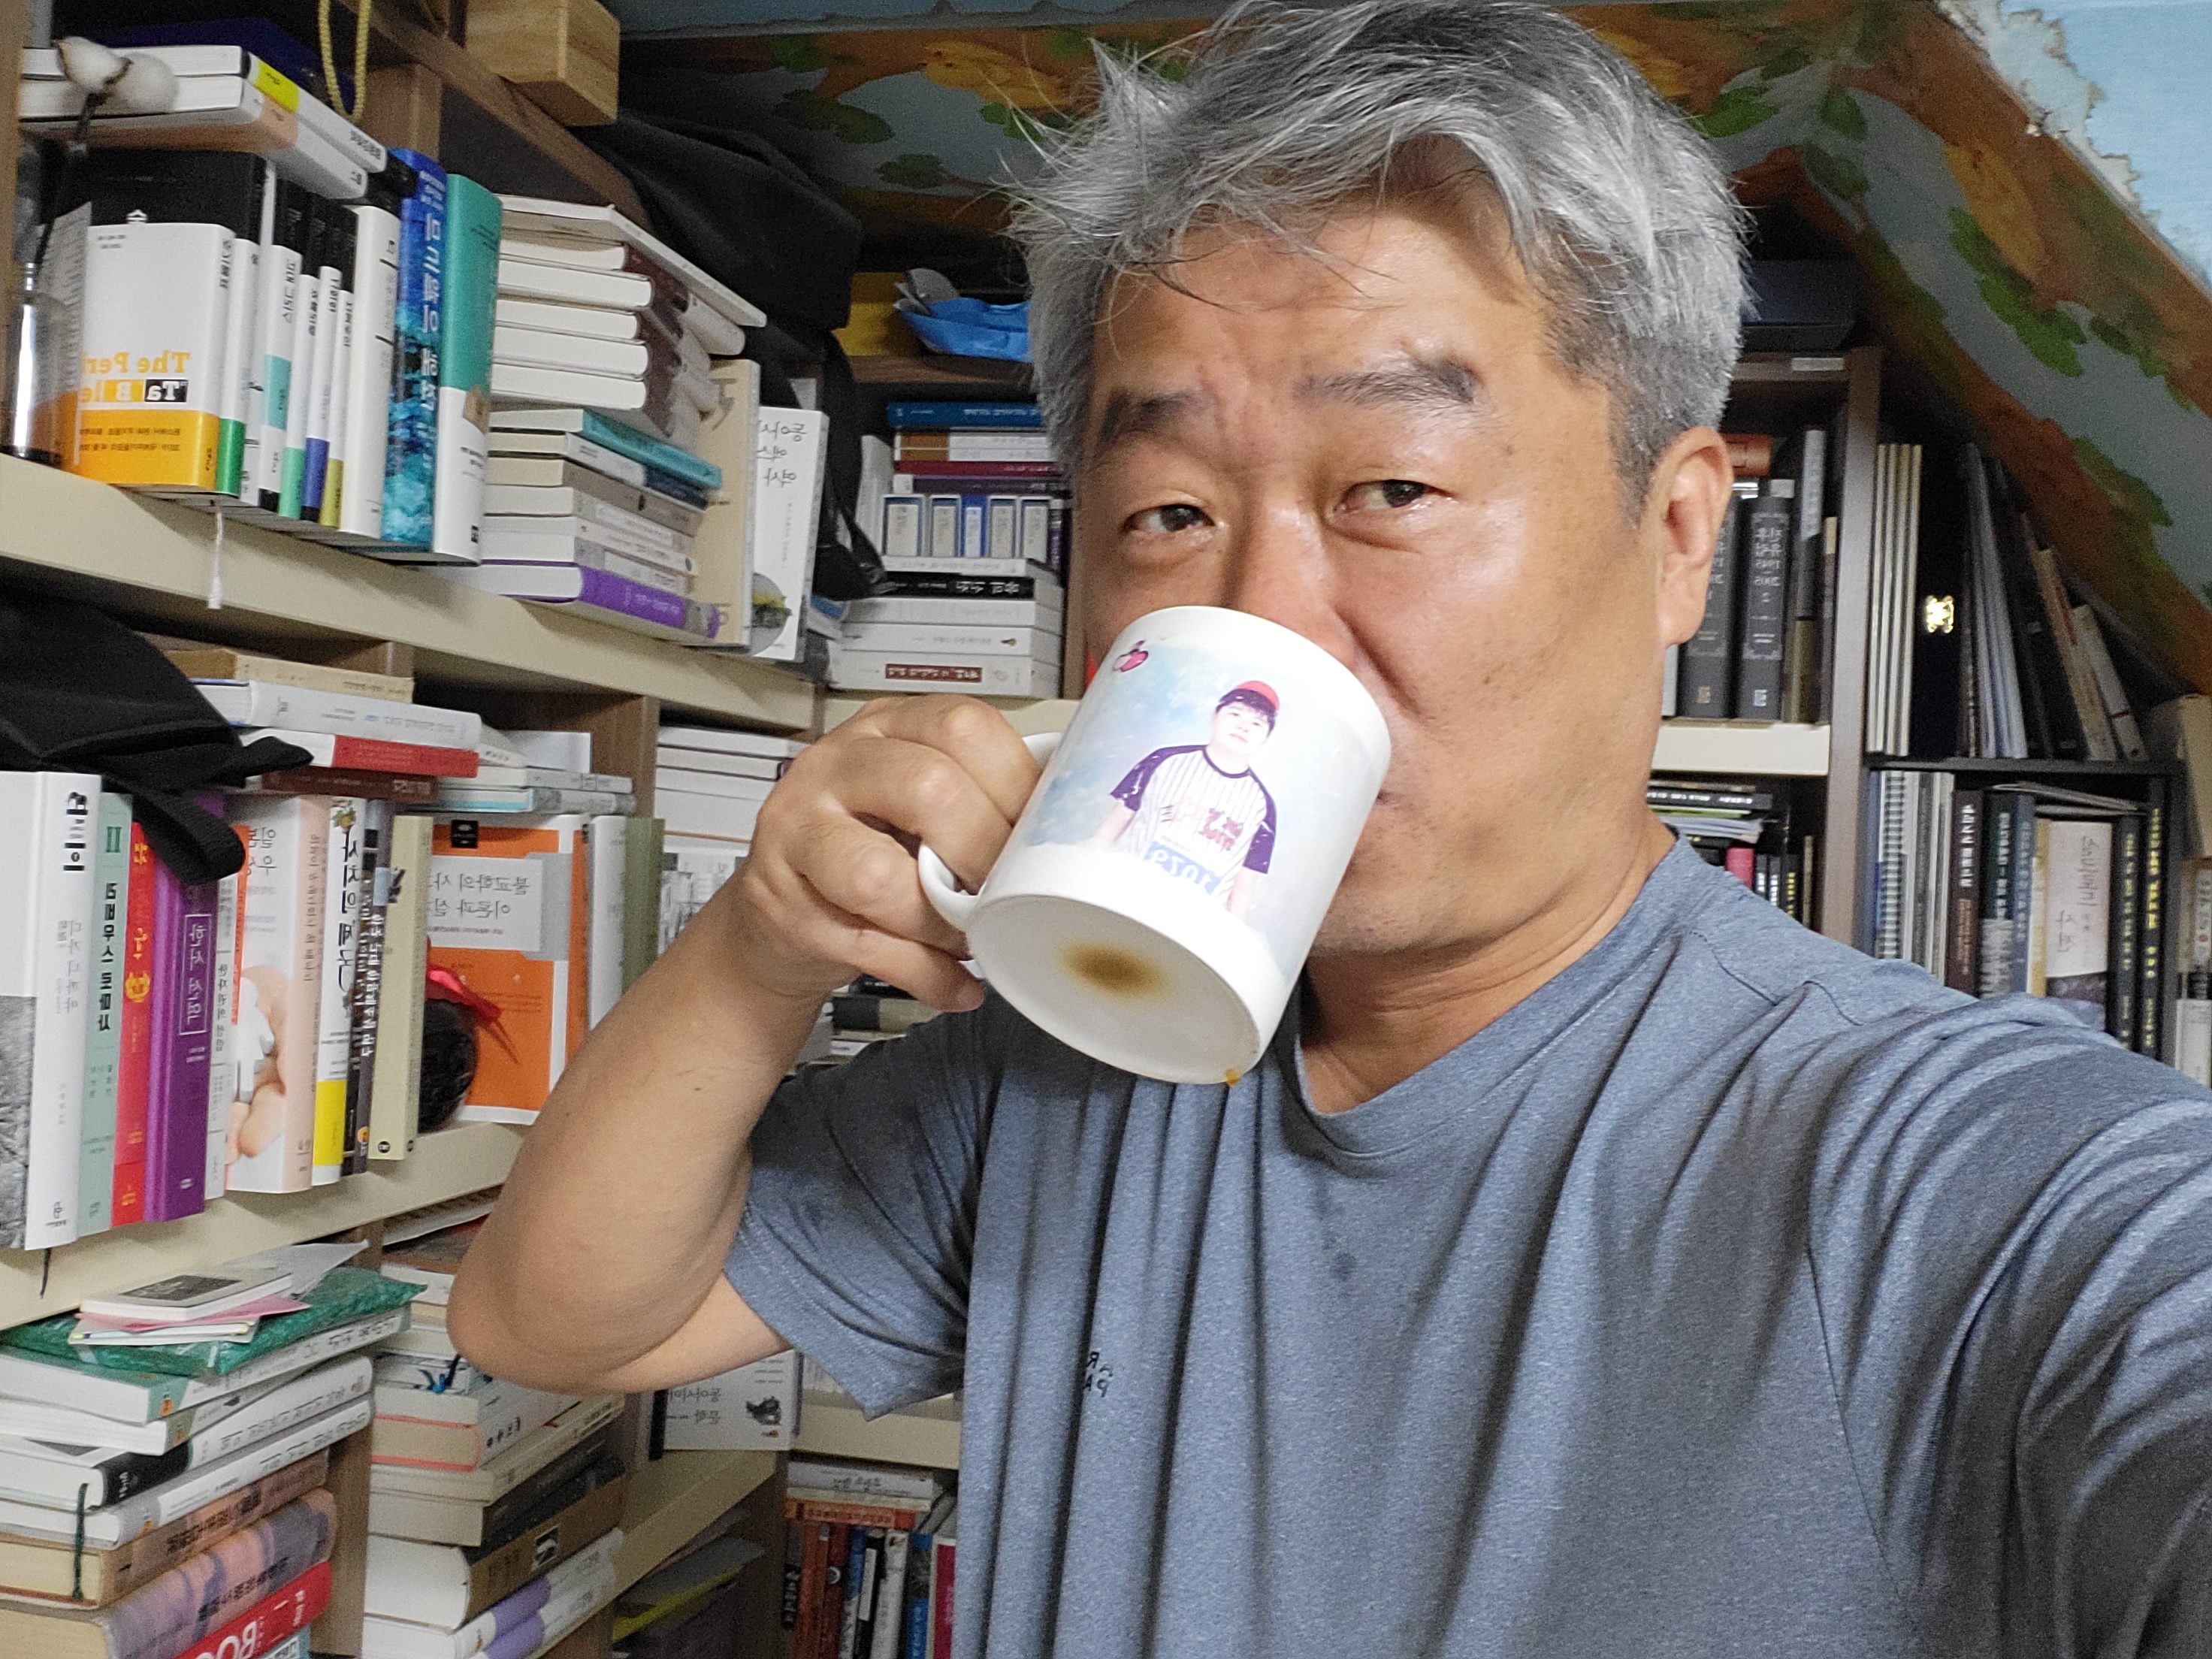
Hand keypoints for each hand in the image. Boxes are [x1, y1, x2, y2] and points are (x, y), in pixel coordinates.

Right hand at [720, 696, 1042, 1012]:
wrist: (780, 911)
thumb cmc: (866, 849)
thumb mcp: (918, 805)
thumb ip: (980, 802)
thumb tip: (1068, 830)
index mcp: (886, 728)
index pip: (962, 727)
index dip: (1016, 786)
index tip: (1039, 835)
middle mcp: (835, 766)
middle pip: (927, 788)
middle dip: (983, 852)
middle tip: (1006, 889)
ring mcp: (798, 831)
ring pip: (879, 875)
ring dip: (943, 923)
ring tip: (969, 938)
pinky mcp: (780, 904)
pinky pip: (867, 946)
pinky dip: (927, 975)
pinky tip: (955, 983)